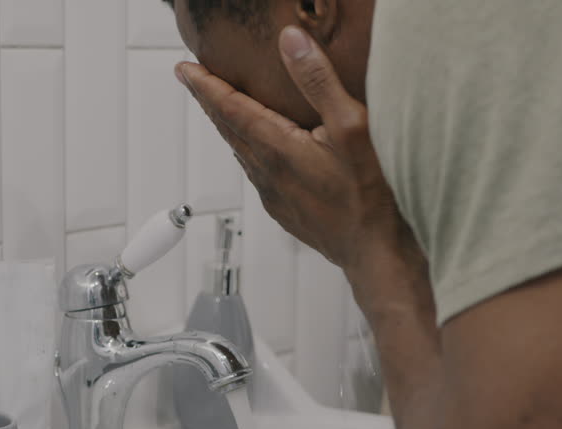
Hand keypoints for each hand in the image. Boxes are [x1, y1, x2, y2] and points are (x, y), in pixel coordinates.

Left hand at [176, 27, 416, 277]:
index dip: (205, 85)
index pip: (230, 108)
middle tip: (195, 81)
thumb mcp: (351, 126)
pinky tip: (262, 151)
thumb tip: (291, 42)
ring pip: (242, 154)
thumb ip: (318, 81)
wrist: (376, 252)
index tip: (185, 70)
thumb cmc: (370, 196)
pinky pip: (258, 175)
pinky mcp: (286, 212)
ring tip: (225, 109)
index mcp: (277, 148)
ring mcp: (275, 196)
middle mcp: (268, 173)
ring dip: (230, 127)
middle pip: (229, 130)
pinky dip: (250, 153)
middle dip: (211, 102)